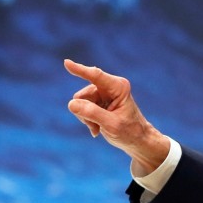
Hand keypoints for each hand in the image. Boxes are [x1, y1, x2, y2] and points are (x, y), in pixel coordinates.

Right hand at [64, 59, 170, 174]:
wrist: (136, 140)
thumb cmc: (130, 132)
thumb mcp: (111, 125)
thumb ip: (92, 113)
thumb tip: (71, 104)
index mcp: (118, 87)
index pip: (96, 76)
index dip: (80, 70)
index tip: (66, 62)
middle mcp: (109, 86)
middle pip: (83, 95)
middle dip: (85, 112)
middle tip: (96, 126)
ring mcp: (102, 93)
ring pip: (80, 102)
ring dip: (86, 117)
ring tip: (99, 127)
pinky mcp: (98, 100)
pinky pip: (81, 107)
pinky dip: (87, 119)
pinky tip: (97, 128)